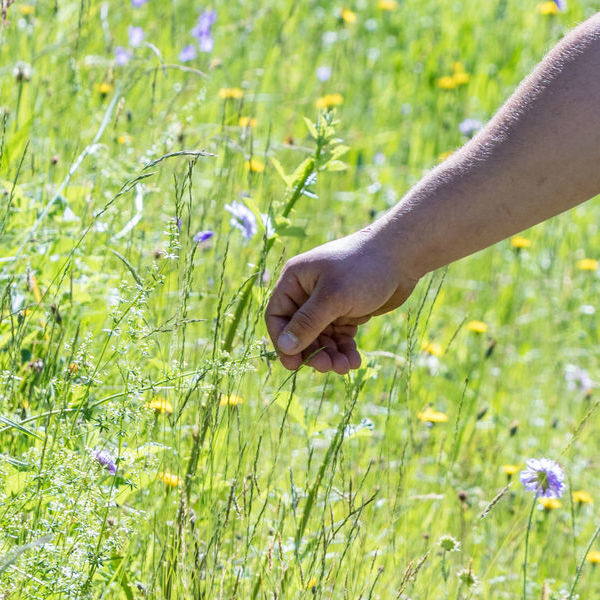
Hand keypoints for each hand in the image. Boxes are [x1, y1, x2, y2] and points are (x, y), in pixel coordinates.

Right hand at [265, 228, 419, 373]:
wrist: (403, 256)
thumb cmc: (364, 268)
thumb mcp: (333, 297)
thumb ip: (308, 323)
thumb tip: (284, 347)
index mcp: (295, 280)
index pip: (277, 316)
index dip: (283, 341)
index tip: (294, 364)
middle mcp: (308, 292)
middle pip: (300, 332)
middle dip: (313, 351)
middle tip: (328, 367)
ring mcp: (328, 303)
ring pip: (320, 338)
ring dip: (330, 354)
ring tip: (346, 367)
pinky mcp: (346, 311)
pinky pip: (339, 337)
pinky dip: (344, 350)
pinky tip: (354, 361)